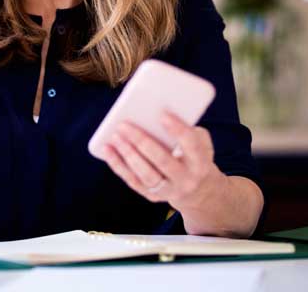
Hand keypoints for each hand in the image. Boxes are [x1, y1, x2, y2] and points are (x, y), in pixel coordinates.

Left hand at [101, 111, 227, 211]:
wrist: (198, 190)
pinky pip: (133, 181)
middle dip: (142, 142)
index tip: (162, 114)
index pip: (191, 146)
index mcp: (201, 162)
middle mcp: (186, 179)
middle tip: (124, 124)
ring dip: (128, 154)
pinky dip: (118, 165)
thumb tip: (157, 112)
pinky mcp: (152, 195)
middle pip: (163, 161)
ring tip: (114, 136)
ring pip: (146, 174)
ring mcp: (169, 190)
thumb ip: (186, 129)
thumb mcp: (200, 143)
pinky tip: (107, 150)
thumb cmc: (194, 156)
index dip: (177, 130)